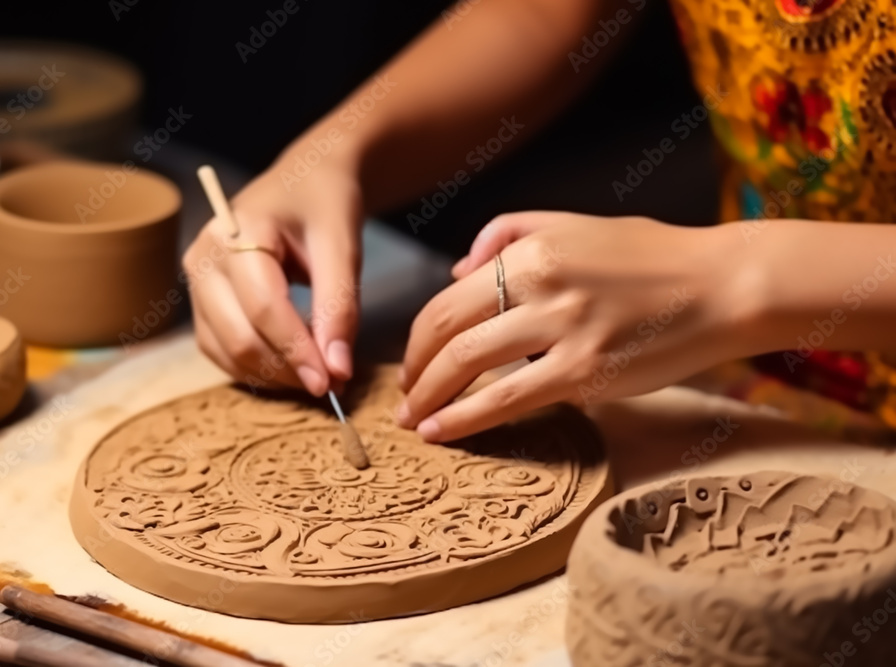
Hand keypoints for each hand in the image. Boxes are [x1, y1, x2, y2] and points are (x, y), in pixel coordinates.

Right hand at [183, 151, 362, 395]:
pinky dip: (255, 370)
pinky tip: (290, 369)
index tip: (333, 380)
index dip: (298, 350)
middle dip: (286, 369)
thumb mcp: (342, 245)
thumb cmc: (323, 205)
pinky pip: (221, 352)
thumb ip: (339, 306)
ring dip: (272, 376)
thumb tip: (338, 370)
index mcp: (236, 231)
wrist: (304, 183)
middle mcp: (204, 257)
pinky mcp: (202, 304)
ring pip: (226, 351)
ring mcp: (197, 282)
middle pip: (239, 335)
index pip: (263, 306)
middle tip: (332, 383)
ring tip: (317, 377)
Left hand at [398, 212, 755, 441]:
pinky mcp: (587, 371)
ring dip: (429, 398)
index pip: (447, 299)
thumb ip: (508, 233)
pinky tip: (441, 433)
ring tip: (414, 422)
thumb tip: (456, 270)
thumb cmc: (650, 257)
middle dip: (415, 372)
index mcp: (531, 250)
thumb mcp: (574, 223)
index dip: (417, 338)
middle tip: (405, 399)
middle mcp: (539, 284)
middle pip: (446, 331)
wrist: (722, 285)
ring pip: (467, 364)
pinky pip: (507, 399)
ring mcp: (562, 328)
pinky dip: (464, 419)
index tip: (411, 364)